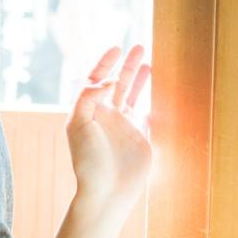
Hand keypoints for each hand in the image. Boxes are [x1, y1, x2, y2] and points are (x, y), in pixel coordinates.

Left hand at [66, 43, 152, 210]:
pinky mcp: (141, 136)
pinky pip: (148, 111)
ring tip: (149, 61)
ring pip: (133, 95)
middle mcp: (107, 116)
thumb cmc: (88, 160)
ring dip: (140, 78)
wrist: (107, 190)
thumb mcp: (78, 124)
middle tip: (138, 47)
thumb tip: (111, 80)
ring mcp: (125, 126)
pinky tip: (158, 89)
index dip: (105, 64)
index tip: (116, 49)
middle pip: (117, 83)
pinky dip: (153, 99)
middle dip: (127, 65)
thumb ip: (90, 96)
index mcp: (89, 111)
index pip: (96, 80)